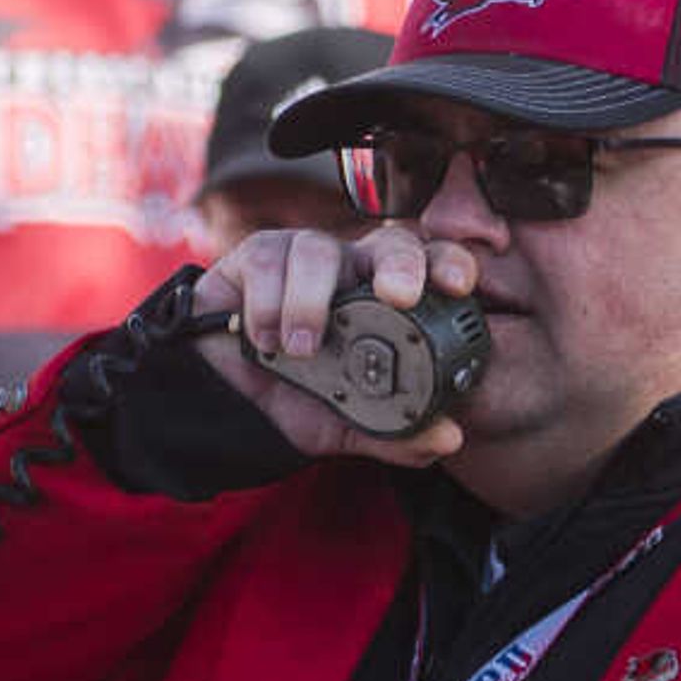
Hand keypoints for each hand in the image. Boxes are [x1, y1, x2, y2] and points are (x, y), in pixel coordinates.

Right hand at [197, 222, 478, 467]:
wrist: (220, 404)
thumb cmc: (292, 401)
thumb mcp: (345, 426)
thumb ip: (396, 434)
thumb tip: (450, 438)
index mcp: (387, 303)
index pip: (430, 268)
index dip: (449, 264)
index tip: (460, 285)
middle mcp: (352, 271)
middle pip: (389, 242)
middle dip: (399, 263)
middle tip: (398, 296)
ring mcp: (304, 259)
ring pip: (320, 250)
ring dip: (311, 300)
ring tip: (301, 348)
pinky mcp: (254, 258)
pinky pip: (267, 260)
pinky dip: (267, 303)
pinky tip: (263, 339)